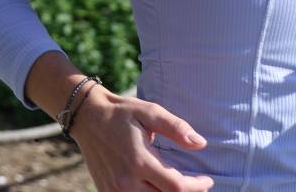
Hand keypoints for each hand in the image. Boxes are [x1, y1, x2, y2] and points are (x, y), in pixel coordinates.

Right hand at [70, 85, 214, 191]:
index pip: (176, 186)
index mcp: (139, 161)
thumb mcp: (150, 112)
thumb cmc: (122, 112)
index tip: (207, 180)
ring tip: (180, 185)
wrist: (88, 116)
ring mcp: (114, 189)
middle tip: (197, 183)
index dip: (196, 186)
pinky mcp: (107, 191)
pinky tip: (158, 186)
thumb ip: (176, 128)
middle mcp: (126, 181)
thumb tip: (200, 144)